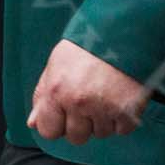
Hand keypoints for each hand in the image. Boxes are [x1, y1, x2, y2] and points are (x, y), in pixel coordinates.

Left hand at [26, 39, 150, 144]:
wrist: (127, 27)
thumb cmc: (90, 42)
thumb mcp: (57, 63)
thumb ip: (43, 95)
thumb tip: (34, 123)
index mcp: (57, 91)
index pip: (49, 131)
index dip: (58, 123)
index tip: (67, 112)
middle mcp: (79, 102)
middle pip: (77, 137)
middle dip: (83, 123)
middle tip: (91, 101)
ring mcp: (105, 107)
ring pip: (101, 133)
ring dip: (104, 119)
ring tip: (108, 94)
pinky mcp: (129, 108)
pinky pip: (123, 129)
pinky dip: (124, 118)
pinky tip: (122, 98)